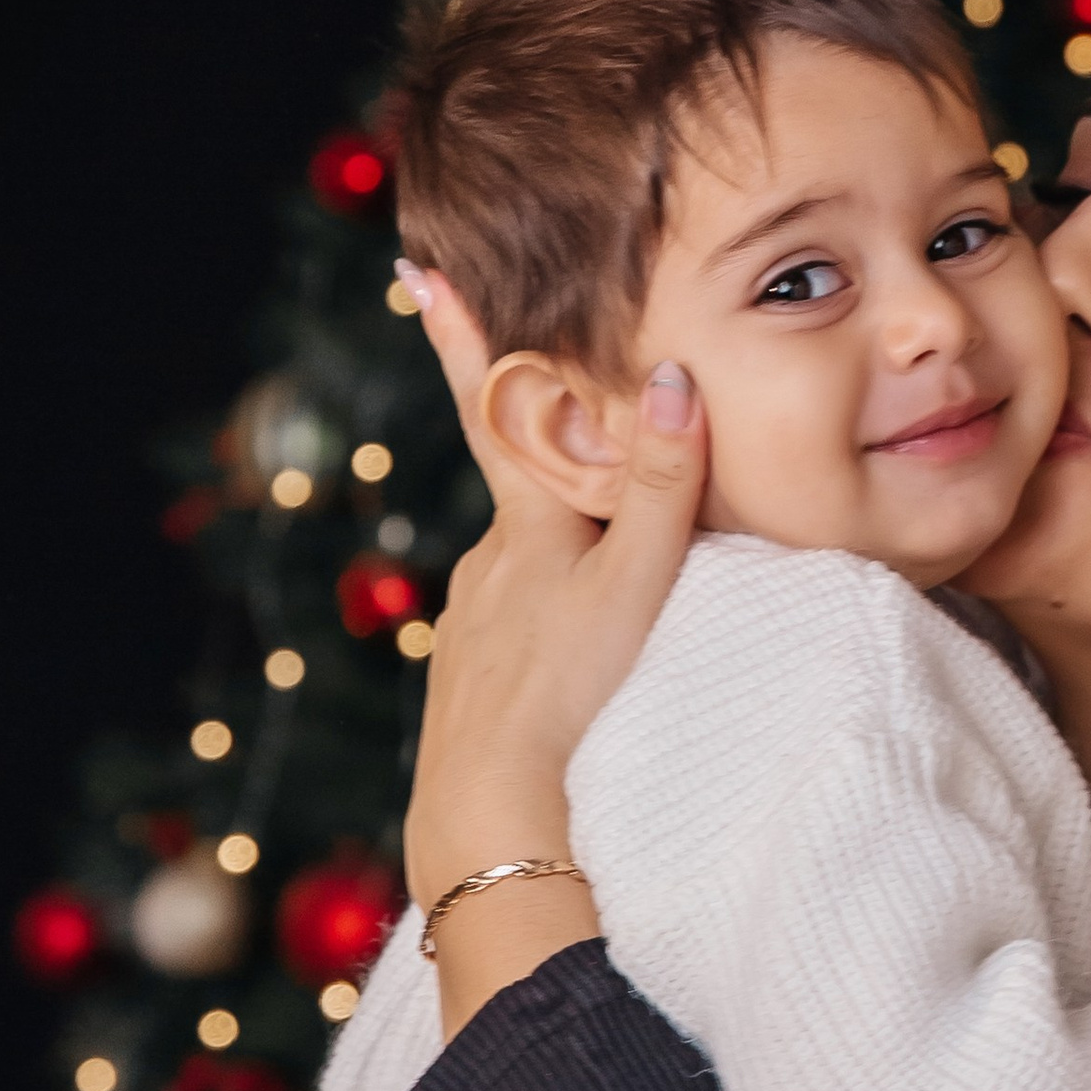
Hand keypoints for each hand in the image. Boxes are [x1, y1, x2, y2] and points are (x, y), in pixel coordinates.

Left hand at [400, 275, 707, 1022]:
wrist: (492, 820)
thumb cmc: (570, 698)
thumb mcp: (635, 584)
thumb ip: (659, 486)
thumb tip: (672, 377)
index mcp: (525, 528)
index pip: (498, 409)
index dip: (464, 340)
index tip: (418, 270)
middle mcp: (487, 566)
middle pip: (528, 490)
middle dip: (550, 462)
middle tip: (566, 430)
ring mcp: (474, 627)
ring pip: (529, 566)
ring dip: (562, 560)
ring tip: (606, 588)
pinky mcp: (475, 683)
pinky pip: (521, 626)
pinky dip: (550, 621)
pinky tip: (574, 659)